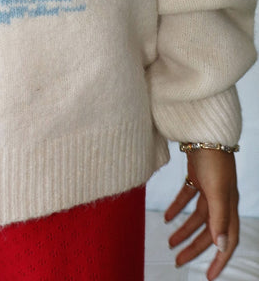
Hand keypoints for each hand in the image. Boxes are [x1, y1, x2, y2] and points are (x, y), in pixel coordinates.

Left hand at [164, 149, 238, 280]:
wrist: (204, 128)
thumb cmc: (213, 158)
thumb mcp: (217, 190)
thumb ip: (218, 218)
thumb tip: (221, 247)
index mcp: (229, 206)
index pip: (227, 240)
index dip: (219, 260)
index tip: (208, 277)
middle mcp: (221, 199)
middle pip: (209, 231)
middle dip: (194, 248)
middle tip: (178, 262)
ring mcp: (209, 187)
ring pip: (196, 216)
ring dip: (183, 229)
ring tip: (169, 242)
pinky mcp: (197, 176)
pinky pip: (187, 197)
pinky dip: (176, 207)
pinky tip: (165, 216)